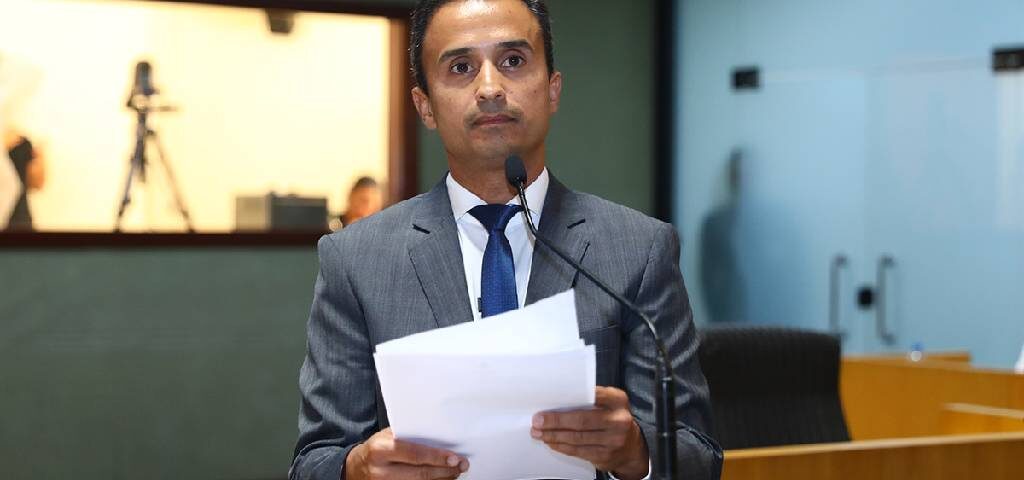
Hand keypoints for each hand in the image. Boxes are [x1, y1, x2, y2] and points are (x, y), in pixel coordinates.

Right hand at [345, 428, 468, 479]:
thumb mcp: (386, 436)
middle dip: (445, 471)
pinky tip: (442, 479)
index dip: (436, 457)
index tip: (455, 458)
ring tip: (455, 472)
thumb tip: (440, 437)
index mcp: (381, 450)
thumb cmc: (376, 447)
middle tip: (463, 465)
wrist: (354, 467)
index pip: (414, 454)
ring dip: (442, 479)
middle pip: (420, 474)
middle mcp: (382, 471)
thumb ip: (408, 436)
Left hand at [531, 387, 649, 479]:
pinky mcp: (605, 456)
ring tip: (539, 432)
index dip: (569, 398)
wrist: (632, 447)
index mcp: (618, 401)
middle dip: (555, 421)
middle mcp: (618, 420)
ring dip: (554, 435)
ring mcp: (613, 441)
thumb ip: (592, 399)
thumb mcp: (610, 403)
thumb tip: (559, 400)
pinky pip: (578, 451)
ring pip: (577, 438)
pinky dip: (561, 446)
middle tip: (538, 420)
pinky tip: (551, 442)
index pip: (593, 395)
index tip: (548, 400)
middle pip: (581, 420)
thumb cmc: (614, 419)